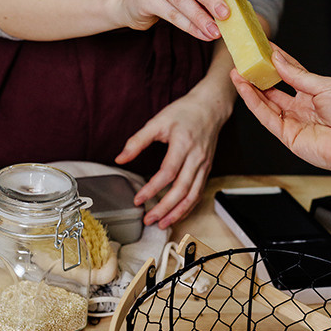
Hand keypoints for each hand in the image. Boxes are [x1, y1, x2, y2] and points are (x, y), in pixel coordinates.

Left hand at [115, 85, 229, 228]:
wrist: (210, 107)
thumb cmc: (184, 112)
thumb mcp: (157, 121)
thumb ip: (138, 141)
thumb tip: (120, 158)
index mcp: (183, 145)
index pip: (168, 173)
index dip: (152, 188)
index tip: (138, 199)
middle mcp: (196, 158)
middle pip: (182, 189)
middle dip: (165, 207)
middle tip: (149, 219)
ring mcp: (204, 165)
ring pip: (193, 195)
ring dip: (178, 212)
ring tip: (163, 223)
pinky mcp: (207, 169)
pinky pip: (199, 192)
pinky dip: (189, 207)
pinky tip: (177, 214)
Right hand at [231, 45, 330, 177]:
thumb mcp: (324, 85)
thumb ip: (297, 75)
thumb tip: (278, 60)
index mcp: (314, 93)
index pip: (290, 73)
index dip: (276, 61)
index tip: (263, 48)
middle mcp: (301, 107)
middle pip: (273, 88)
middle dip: (258, 75)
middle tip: (245, 61)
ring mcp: (293, 121)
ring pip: (266, 102)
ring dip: (250, 88)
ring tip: (237, 72)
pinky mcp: (286, 135)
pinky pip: (266, 116)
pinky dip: (254, 102)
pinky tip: (245, 88)